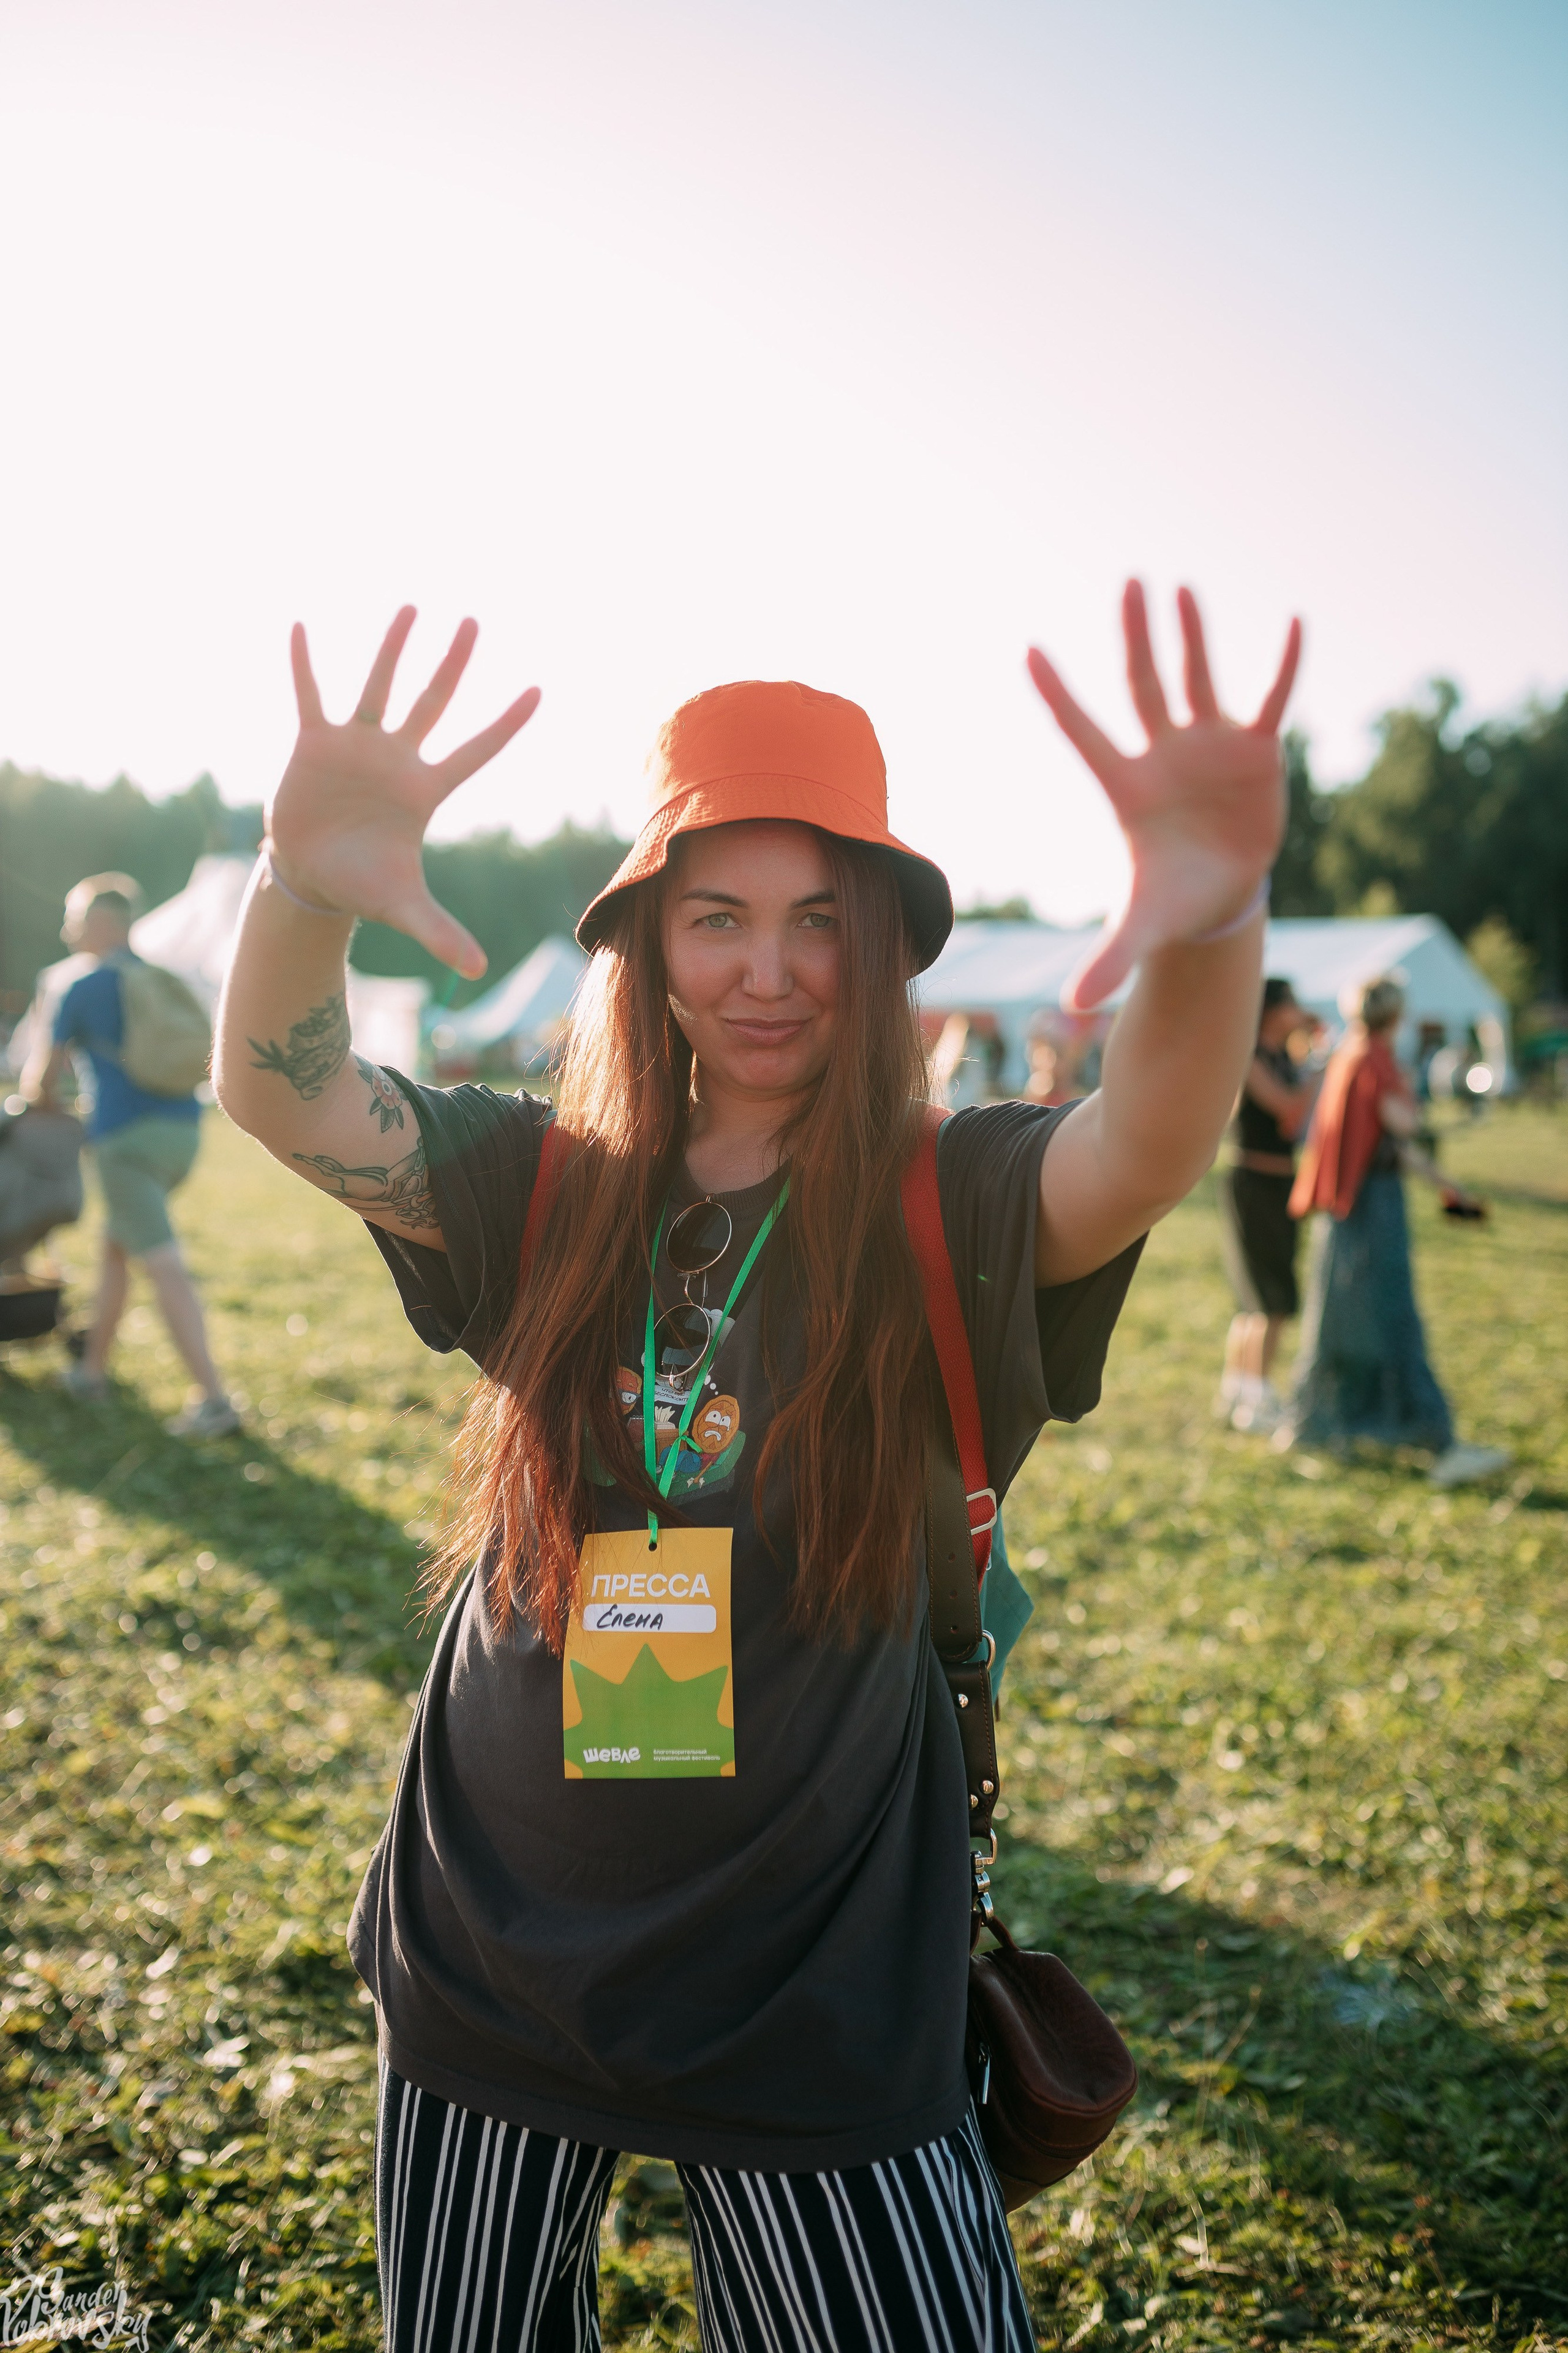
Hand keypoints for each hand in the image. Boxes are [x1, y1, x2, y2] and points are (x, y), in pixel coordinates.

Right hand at [268, 608, 539, 977]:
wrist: (310, 876)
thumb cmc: (363, 884)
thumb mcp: (403, 908)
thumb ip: (440, 933)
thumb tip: (477, 972)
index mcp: (425, 790)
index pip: (476, 752)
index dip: (505, 725)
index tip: (537, 691)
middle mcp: (396, 758)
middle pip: (432, 702)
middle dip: (452, 664)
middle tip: (473, 621)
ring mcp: (356, 745)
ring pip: (379, 686)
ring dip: (392, 648)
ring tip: (411, 607)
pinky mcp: (313, 743)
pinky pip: (310, 696)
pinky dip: (304, 665)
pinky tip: (300, 627)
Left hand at [1028, 582, 1300, 1009]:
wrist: (1221, 895)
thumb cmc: (1171, 899)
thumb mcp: (1142, 929)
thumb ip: (1109, 960)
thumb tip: (1071, 1008)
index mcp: (1126, 787)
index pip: (1083, 734)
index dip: (1057, 697)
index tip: (1027, 651)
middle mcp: (1164, 754)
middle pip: (1143, 685)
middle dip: (1136, 637)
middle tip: (1129, 583)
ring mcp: (1210, 746)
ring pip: (1198, 679)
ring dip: (1194, 636)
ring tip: (1183, 588)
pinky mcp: (1257, 752)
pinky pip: (1272, 699)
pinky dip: (1284, 665)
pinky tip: (1296, 622)